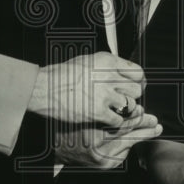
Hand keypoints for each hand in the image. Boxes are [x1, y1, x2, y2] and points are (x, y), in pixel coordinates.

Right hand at [28, 52, 143, 125]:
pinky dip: (114, 122)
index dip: (138, 82)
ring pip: (130, 106)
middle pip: (137, 90)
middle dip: (131, 96)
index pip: (138, 72)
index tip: (134, 86)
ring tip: (114, 109)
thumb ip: (109, 67)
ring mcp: (104, 95)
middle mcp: (109, 77)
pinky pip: (118, 120)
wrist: (45, 87)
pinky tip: (106, 118)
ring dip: (124, 110)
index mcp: (108, 61)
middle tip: (123, 99)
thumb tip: (125, 74)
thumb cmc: (63, 75)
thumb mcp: (89, 61)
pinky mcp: (98, 112)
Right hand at [54, 106, 161, 168]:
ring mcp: (101, 156)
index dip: (135, 114)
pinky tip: (135, 141)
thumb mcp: (85, 111)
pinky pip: (122, 154)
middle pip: (129, 132)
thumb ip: (105, 109)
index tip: (142, 110)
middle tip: (156, 121)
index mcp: (93, 125)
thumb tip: (130, 106)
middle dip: (145, 126)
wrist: (56, 147)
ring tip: (155, 129)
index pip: (122, 120)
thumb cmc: (69, 125)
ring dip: (143, 135)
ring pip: (129, 143)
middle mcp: (98, 142)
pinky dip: (128, 147)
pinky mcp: (104, 165)